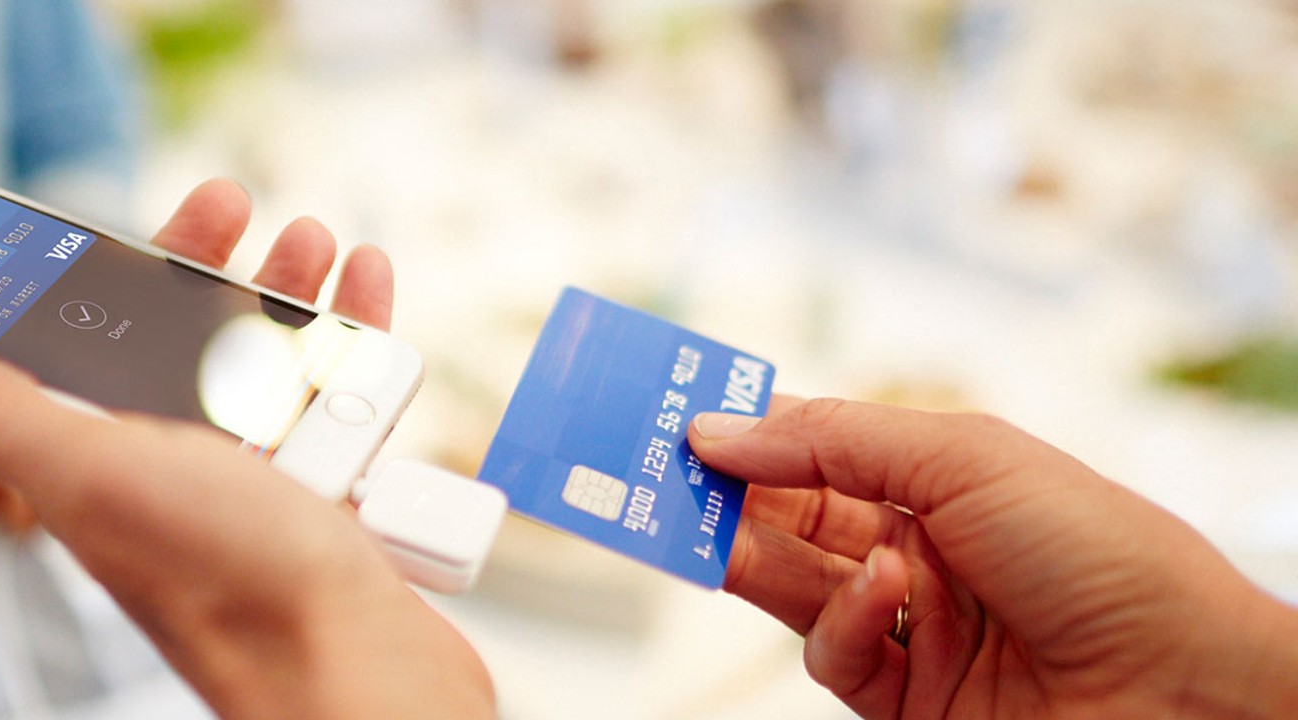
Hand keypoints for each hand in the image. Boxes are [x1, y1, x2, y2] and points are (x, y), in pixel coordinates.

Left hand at [0, 180, 493, 718]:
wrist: (357, 674)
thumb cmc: (232, 586)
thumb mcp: (94, 474)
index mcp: (101, 464)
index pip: (78, 351)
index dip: (96, 279)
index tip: (127, 220)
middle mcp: (173, 476)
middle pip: (180, 347)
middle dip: (210, 269)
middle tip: (238, 212)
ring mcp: (253, 491)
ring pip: (265, 369)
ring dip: (287, 295)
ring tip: (311, 244)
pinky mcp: (324, 505)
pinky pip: (332, 407)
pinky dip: (350, 347)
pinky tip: (364, 305)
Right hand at [692, 398, 1297, 718]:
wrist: (1184, 689)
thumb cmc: (1107, 553)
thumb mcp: (964, 458)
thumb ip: (832, 440)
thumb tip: (720, 428)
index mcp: (938, 479)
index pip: (813, 446)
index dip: (743, 432)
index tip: (670, 421)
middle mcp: (919, 549)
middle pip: (785, 517)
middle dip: (719, 496)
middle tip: (648, 480)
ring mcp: (912, 627)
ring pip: (792, 588)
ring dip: (755, 557)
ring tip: (726, 536)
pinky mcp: (907, 702)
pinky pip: (836, 657)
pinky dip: (845, 624)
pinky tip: (884, 597)